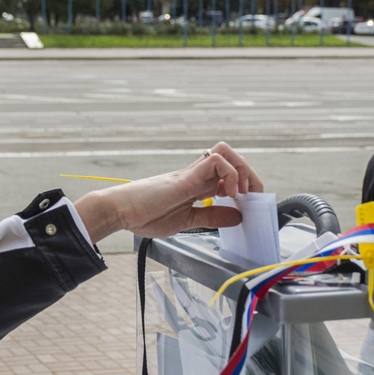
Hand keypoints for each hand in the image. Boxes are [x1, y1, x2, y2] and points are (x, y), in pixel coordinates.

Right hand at [75, 142, 262, 242]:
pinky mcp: (186, 176)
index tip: (250, 203)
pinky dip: (230, 174)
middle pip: (231, 158)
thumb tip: (236, 217)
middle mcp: (195, 176)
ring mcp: (191, 173)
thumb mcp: (187, 221)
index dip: (244, 185)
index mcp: (195, 186)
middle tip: (252, 196)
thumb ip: (211, 217)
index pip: (227, 174)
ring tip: (242, 191)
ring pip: (225, 152)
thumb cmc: (144, 214)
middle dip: (249, 175)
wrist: (121, 211)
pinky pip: (215, 161)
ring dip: (241, 169)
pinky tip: (228, 193)